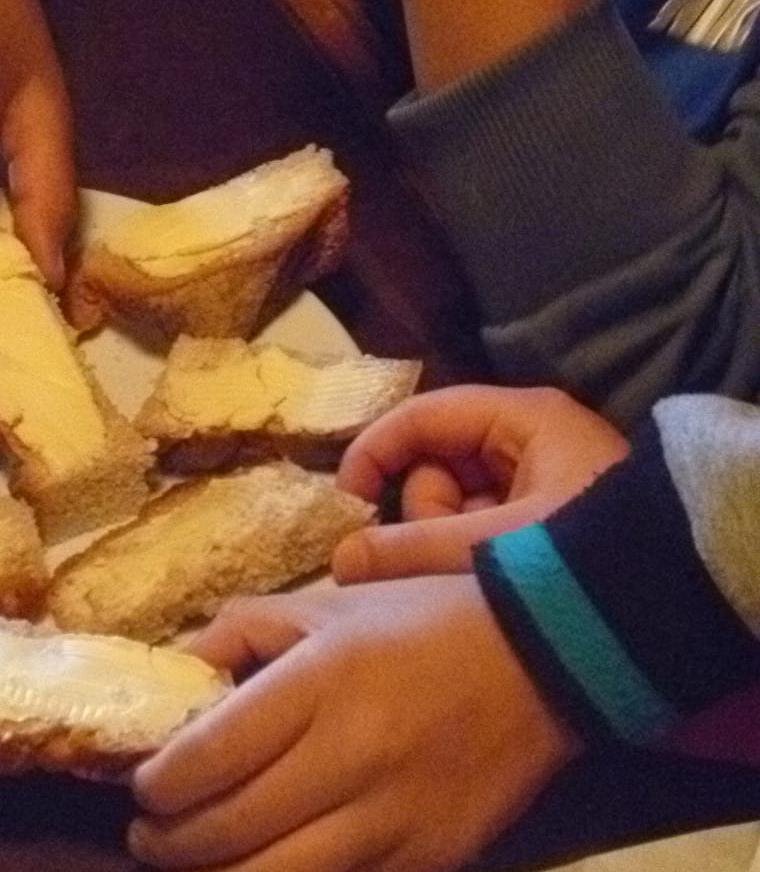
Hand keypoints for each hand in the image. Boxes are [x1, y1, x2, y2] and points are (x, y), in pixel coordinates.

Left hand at [129, 579, 578, 871]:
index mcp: (320, 682)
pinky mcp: (430, 858)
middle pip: (231, 830)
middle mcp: (353, 755)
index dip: (158, 785)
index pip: (210, 756)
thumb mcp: (326, 605)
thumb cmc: (421, 622)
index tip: (143, 787)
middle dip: (170, 843)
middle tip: (150, 836)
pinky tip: (265, 867)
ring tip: (195, 863)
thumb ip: (241, 632)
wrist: (548, 658)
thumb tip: (176, 672)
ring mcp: (395, 818)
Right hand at [332, 385, 628, 580]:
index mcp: (522, 419)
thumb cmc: (584, 558)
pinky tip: (489, 581)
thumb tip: (339, 561)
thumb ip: (408, 551)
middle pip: (435, 459)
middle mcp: (528, 440)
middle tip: (441, 553)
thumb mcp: (489, 549)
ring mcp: (536, 481)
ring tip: (479, 573)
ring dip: (446, 538)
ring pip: (453, 499)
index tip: (345, 501)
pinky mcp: (542, 519)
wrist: (680, 606)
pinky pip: (478, 526)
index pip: (423, 414)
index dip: (375, 450)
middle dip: (424, 510)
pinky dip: (468, 553)